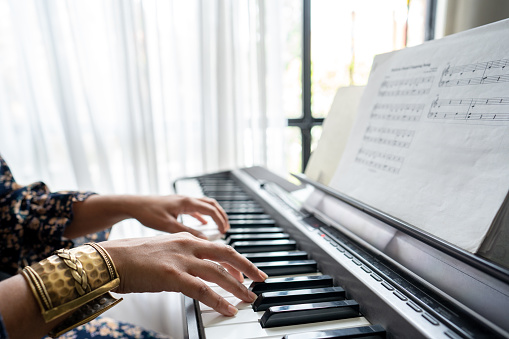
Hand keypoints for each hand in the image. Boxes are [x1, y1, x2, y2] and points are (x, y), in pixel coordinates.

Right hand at [102, 233, 267, 315]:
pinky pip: (203, 290)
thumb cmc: (132, 256)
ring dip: (238, 287)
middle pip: (227, 255)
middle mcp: (188, 245)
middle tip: (260, 279)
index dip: (236, 260)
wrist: (110, 258)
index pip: (219, 248)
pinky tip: (228, 308)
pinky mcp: (173, 276)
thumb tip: (196, 270)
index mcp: (186, 238)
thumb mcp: (164, 250)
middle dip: (247, 267)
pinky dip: (219, 300)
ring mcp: (181, 260)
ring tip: (249, 298)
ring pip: (219, 273)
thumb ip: (182, 256)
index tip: (245, 271)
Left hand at [128, 195, 229, 238]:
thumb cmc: (148, 213)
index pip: (211, 210)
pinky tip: (202, 224)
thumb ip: (187, 232)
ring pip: (205, 205)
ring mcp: (182, 201)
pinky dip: (202, 216)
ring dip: (213, 215)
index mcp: (186, 202)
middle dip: (221, 216)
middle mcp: (186, 199)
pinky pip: (195, 208)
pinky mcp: (177, 205)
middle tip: (226, 229)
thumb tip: (205, 240)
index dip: (220, 221)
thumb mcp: (168, 226)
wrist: (134, 204)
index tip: (224, 232)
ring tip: (219, 227)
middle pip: (211, 205)